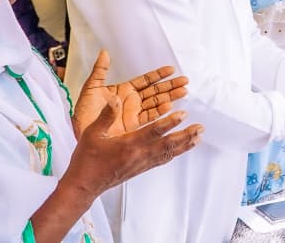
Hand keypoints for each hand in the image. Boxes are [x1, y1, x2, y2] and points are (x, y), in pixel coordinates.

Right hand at [62, 94, 203, 200]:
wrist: (84, 185)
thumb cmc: (86, 159)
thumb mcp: (92, 133)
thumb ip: (106, 115)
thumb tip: (115, 98)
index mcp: (128, 144)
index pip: (153, 131)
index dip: (169, 122)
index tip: (183, 114)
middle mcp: (138, 155)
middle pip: (168, 144)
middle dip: (185, 135)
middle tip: (200, 127)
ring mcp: (141, 163)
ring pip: (168, 153)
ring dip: (184, 145)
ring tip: (198, 138)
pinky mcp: (140, 169)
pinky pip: (162, 160)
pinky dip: (174, 153)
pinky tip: (181, 150)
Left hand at [72, 49, 188, 136]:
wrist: (80, 133)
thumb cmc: (82, 113)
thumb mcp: (90, 88)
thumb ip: (100, 70)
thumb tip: (105, 53)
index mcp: (124, 90)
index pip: (146, 80)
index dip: (159, 75)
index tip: (171, 70)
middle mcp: (132, 102)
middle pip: (156, 91)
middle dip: (170, 86)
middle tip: (185, 81)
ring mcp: (134, 114)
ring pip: (156, 104)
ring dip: (170, 97)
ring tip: (183, 92)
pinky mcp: (134, 127)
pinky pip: (150, 118)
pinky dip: (160, 112)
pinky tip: (169, 107)